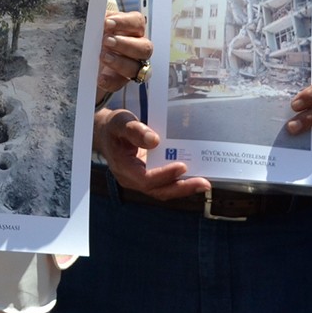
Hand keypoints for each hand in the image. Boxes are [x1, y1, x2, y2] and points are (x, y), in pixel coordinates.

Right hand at [94, 108, 210, 200]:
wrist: (106, 133)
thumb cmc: (114, 127)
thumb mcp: (120, 122)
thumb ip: (134, 130)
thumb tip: (154, 140)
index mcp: (123, 168)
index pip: (145, 178)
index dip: (164, 175)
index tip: (182, 166)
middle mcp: (132, 179)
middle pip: (158, 190)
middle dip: (182, 188)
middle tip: (204, 183)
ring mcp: (141, 180)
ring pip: (164, 190)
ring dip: (184, 188)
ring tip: (204, 183)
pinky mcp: (149, 177)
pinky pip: (166, 184)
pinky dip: (180, 182)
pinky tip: (195, 176)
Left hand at [97, 11, 152, 98]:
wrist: (82, 54)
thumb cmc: (93, 32)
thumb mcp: (94, 22)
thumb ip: (97, 18)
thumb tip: (95, 13)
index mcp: (132, 28)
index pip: (137, 22)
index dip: (124, 22)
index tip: (107, 23)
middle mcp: (137, 47)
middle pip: (144, 47)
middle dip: (125, 44)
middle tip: (106, 41)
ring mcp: (130, 65)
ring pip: (137, 67)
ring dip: (120, 62)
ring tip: (103, 57)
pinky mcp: (119, 80)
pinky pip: (119, 83)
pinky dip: (110, 81)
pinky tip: (99, 78)